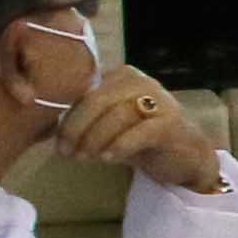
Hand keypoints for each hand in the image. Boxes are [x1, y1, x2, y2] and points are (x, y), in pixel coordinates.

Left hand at [57, 68, 225, 194]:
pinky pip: (140, 132)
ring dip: (95, 140)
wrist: (187, 156)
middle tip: (67, 153)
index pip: (85, 92)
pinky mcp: (171, 123)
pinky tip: (108, 159)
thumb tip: (51, 130)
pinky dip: (120, 146)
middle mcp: (141, 82)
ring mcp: (159, 100)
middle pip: (97, 101)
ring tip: (85, 159)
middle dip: (76, 129)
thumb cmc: (142, 139)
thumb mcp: (111, 125)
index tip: (57, 144)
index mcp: (122, 77)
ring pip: (116, 116)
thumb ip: (87, 120)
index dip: (67, 118)